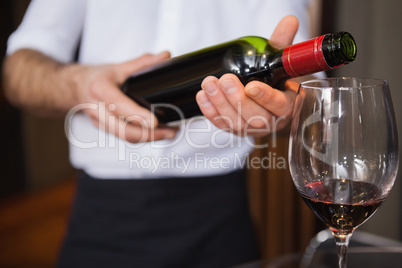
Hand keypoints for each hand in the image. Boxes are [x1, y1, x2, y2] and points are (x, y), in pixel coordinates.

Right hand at [76, 52, 177, 142]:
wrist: (74, 89)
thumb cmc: (95, 78)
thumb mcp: (118, 67)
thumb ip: (143, 63)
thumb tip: (165, 56)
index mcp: (100, 90)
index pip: (119, 106)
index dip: (137, 115)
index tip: (155, 121)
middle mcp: (98, 110)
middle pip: (124, 130)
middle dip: (150, 135)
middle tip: (171, 131)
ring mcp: (101, 123)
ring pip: (126, 137)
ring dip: (150, 138)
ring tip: (169, 133)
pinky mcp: (106, 130)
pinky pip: (125, 137)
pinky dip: (142, 137)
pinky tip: (158, 134)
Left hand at [195, 15, 299, 136]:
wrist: (267, 102)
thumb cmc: (275, 82)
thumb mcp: (278, 63)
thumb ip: (281, 44)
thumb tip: (289, 20)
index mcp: (287, 106)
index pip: (278, 105)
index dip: (265, 97)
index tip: (251, 86)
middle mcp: (270, 122)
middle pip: (254, 117)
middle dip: (236, 99)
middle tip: (225, 79)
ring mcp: (251, 129)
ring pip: (235, 122)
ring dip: (219, 104)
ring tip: (208, 84)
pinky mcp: (234, 130)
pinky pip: (222, 124)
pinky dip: (210, 112)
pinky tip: (202, 97)